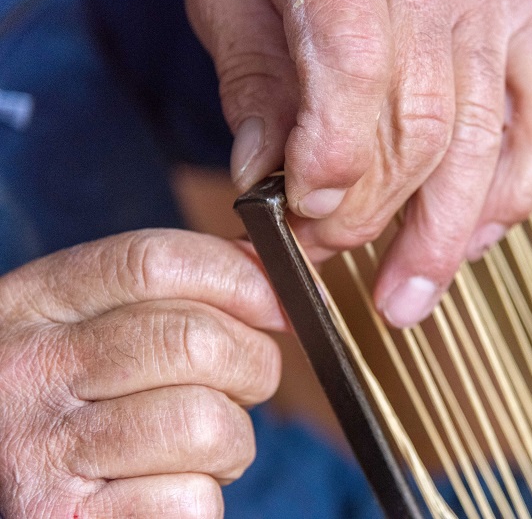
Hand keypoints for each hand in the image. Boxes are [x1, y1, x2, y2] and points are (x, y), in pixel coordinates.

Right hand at [0, 230, 286, 516]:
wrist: (1, 474)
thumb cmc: (68, 398)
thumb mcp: (88, 325)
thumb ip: (169, 292)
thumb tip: (273, 271)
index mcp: (36, 304)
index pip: (154, 262)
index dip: (239, 278)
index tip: (278, 304)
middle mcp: (32, 370)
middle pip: (196, 341)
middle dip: (253, 364)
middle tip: (243, 385)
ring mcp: (43, 450)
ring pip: (207, 425)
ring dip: (231, 441)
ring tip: (198, 445)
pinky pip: (191, 500)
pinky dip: (200, 498)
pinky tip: (164, 488)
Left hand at [185, 0, 531, 327]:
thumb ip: (254, 77)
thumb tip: (261, 175)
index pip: (357, 79)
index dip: (333, 163)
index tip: (299, 215)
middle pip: (423, 128)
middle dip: (374, 213)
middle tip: (328, 255)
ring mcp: (495, 8)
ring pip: (487, 140)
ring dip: (447, 233)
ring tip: (409, 297)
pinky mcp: (527, 25)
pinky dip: (519, 186)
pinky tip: (482, 236)